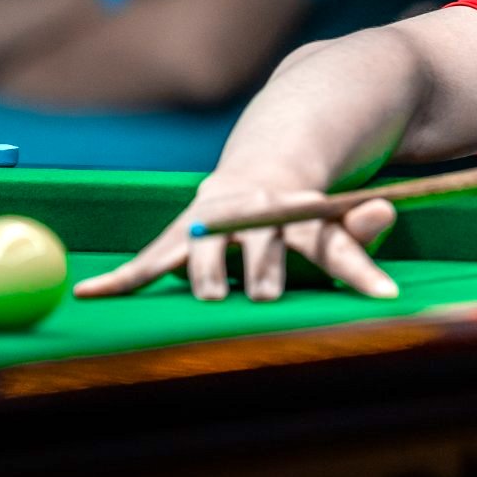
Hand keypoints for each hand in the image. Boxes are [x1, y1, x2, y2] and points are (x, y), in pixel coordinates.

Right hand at [75, 173, 399, 301]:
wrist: (258, 180)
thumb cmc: (303, 219)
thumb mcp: (337, 225)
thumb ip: (359, 229)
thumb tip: (385, 210)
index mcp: (300, 212)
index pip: (331, 243)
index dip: (357, 269)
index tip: (384, 294)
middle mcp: (253, 215)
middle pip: (260, 242)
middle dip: (262, 265)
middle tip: (265, 294)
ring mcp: (211, 225)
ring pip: (205, 250)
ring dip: (206, 271)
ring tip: (211, 296)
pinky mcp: (177, 239)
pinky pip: (148, 263)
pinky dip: (121, 279)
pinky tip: (91, 293)